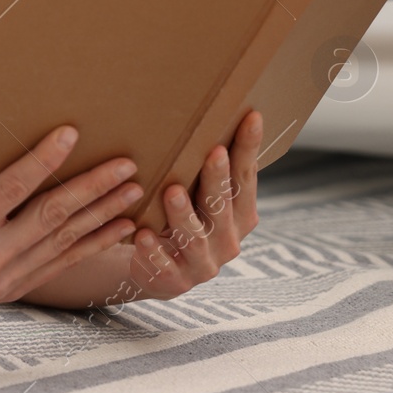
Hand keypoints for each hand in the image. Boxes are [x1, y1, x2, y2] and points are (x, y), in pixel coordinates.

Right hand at [0, 125, 140, 330]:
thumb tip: (4, 145)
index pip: (12, 188)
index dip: (43, 159)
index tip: (69, 134)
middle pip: (51, 216)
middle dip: (92, 187)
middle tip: (125, 164)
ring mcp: (5, 278)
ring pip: (64, 241)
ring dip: (102, 214)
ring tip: (132, 191)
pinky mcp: (13, 290)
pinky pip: (61, 264)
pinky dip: (92, 244)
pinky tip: (116, 228)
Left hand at [127, 109, 261, 300]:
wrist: (161, 271)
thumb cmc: (181, 219)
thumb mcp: (200, 198)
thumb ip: (206, 170)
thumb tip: (207, 111)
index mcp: (240, 215)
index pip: (247, 177)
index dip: (248, 148)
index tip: (251, 117)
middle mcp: (228, 240)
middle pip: (223, 205)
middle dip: (218, 179)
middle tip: (213, 152)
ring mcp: (205, 263)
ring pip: (194, 237)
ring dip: (183, 214)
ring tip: (171, 191)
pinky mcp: (176, 280)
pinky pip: (164, 266)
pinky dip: (153, 251)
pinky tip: (142, 234)